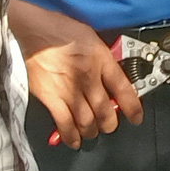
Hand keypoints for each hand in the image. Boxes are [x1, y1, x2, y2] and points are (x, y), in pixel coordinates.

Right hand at [7, 0, 141, 150]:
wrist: (32, 30)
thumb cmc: (59, 30)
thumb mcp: (91, 38)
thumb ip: (102, 58)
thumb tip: (109, 74)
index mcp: (101, 59)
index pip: (124, 88)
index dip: (132, 107)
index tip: (136, 117)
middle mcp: (88, 77)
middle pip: (105, 111)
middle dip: (110, 123)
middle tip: (109, 125)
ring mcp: (69, 90)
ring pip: (87, 122)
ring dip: (92, 131)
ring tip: (92, 132)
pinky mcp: (50, 98)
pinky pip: (64, 124)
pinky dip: (71, 136)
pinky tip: (74, 140)